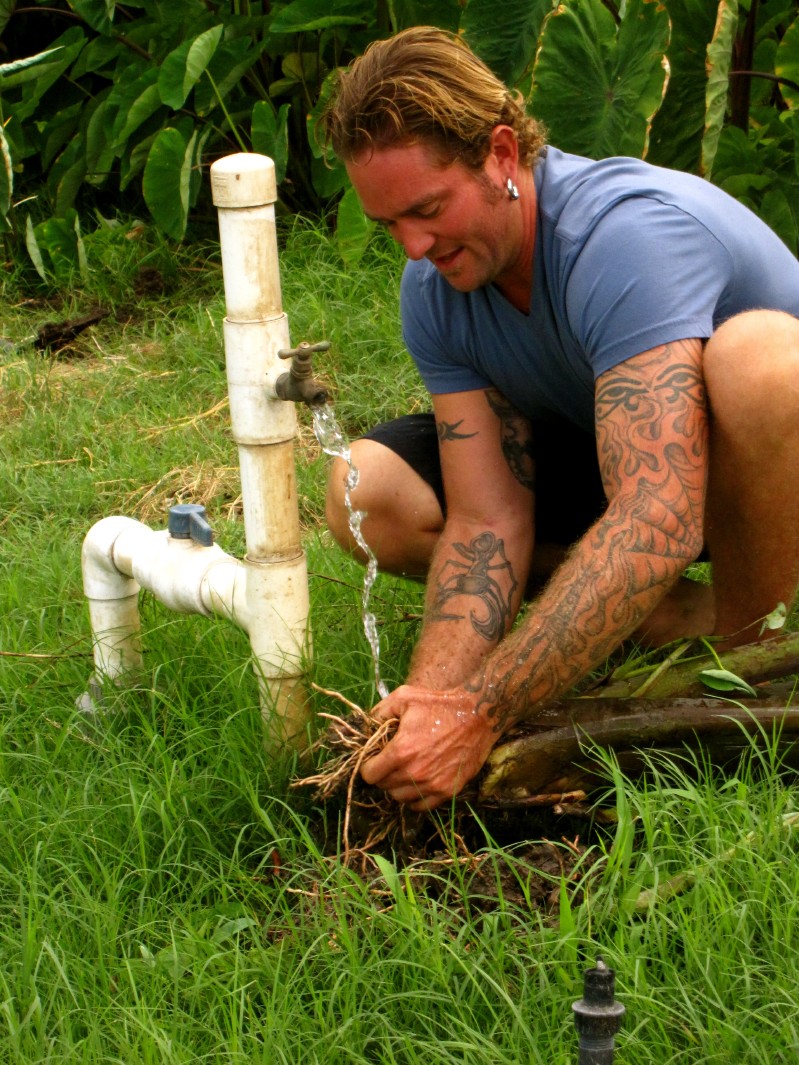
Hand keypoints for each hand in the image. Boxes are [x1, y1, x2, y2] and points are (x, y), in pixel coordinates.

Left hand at [361, 685, 495, 810]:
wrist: (477, 715)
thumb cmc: (439, 704)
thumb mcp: (404, 697)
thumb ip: (379, 712)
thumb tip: (365, 727)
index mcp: (401, 751)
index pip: (369, 774)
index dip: (368, 765)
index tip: (374, 758)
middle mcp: (415, 772)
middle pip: (384, 786)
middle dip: (383, 774)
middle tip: (390, 762)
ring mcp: (432, 784)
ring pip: (400, 798)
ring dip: (397, 786)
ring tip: (404, 771)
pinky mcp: (448, 791)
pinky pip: (421, 806)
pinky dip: (415, 798)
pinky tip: (417, 782)